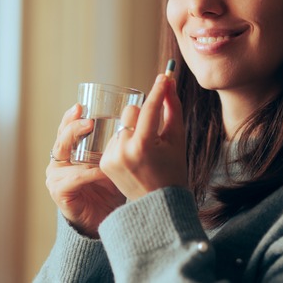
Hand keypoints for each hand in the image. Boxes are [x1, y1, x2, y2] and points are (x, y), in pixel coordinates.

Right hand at [45, 104, 125, 237]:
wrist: (104, 220)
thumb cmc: (108, 189)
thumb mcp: (111, 162)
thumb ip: (113, 145)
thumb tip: (132, 120)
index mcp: (68, 153)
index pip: (65, 130)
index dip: (71, 117)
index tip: (81, 105)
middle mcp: (58, 163)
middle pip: (61, 139)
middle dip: (73, 127)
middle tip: (89, 120)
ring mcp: (55, 178)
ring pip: (65, 156)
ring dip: (82, 147)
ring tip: (95, 138)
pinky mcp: (60, 192)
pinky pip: (74, 178)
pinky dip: (88, 173)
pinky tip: (101, 169)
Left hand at [100, 74, 186, 200]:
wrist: (157, 205)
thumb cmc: (172, 171)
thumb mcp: (177, 140)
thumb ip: (172, 109)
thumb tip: (168, 83)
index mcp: (143, 146)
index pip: (150, 109)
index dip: (158, 91)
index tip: (164, 77)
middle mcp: (123, 151)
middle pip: (130, 112)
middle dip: (143, 116)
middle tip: (154, 133)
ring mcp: (111, 158)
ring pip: (122, 125)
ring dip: (133, 130)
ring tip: (145, 153)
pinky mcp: (105, 163)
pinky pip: (115, 139)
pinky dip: (125, 143)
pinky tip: (135, 159)